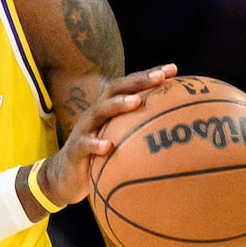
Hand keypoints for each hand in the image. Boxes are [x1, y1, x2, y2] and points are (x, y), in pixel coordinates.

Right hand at [35, 63, 177, 207]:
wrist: (66, 177)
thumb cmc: (100, 157)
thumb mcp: (121, 141)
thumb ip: (141, 132)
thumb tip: (178, 133)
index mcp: (110, 109)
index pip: (130, 86)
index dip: (150, 75)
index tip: (173, 69)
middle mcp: (97, 113)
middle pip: (115, 90)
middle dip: (138, 81)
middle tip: (160, 77)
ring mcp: (85, 129)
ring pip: (99, 111)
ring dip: (118, 105)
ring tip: (136, 102)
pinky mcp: (76, 150)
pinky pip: (85, 144)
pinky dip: (96, 144)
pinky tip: (109, 146)